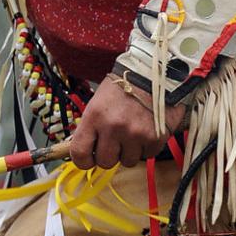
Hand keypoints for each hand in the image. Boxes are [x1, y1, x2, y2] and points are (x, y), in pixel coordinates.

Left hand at [69, 76, 186, 169]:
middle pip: (105, 162)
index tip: (89, 159)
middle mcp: (113, 127)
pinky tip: (147, 131)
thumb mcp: (99, 102)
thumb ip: (91, 127)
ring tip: (133, 133)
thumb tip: (86, 151)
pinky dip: (147, 147)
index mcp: (95, 116)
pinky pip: (147, 155)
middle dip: (110, 155)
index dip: (83, 161)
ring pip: (127, 161)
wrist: (155, 73)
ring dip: (129, 151)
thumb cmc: (125, 87)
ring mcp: (135, 134)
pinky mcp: (154, 138)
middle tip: (115, 143)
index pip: (80, 153)